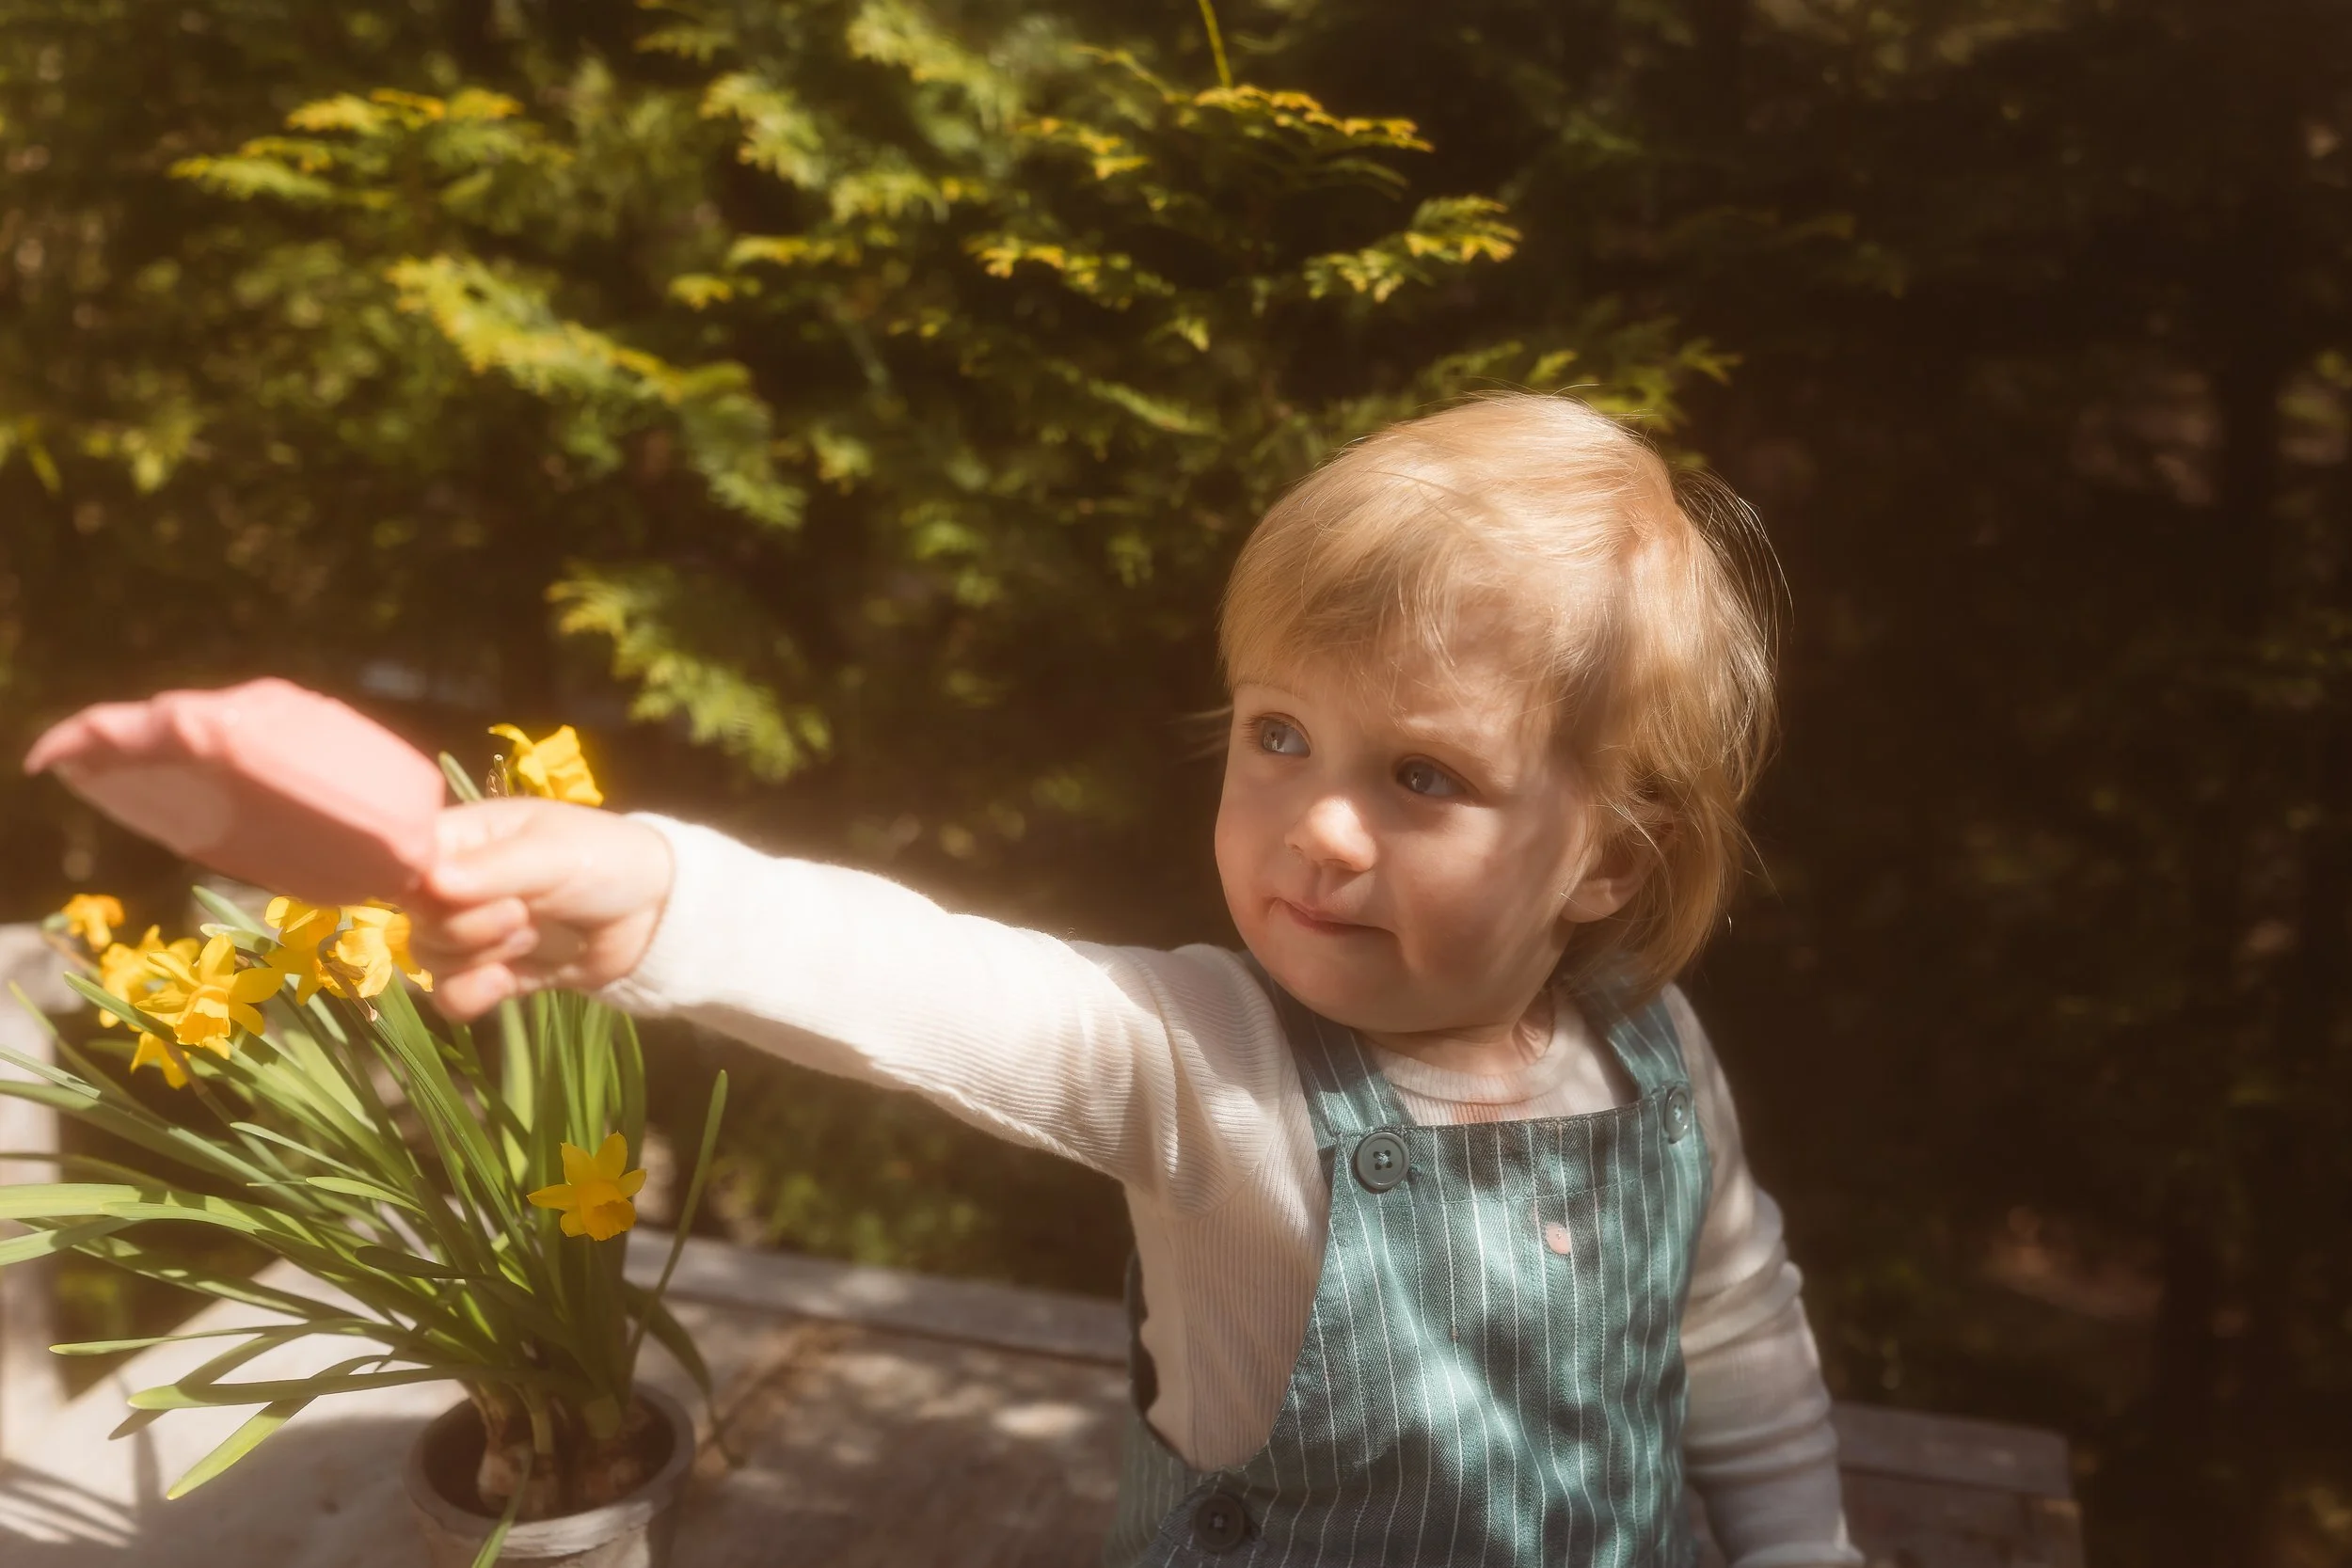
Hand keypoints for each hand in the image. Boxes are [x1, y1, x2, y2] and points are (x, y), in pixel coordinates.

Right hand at [408, 800, 674, 1020]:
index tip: (447, 893)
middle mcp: (457, 882)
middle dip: (464, 924)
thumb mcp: (554, 856)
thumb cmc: (606, 861)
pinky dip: (469, 995)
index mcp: (463, 837)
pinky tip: (502, 983)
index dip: (414, 883)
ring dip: (476, 954)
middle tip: (521, 913)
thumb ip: (494, 869)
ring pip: (429, 956)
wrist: (655, 915)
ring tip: (530, 937)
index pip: (401, 860)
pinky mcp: (493, 972)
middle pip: (413, 916)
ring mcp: (474, 930)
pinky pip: (451, 994)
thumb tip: (431, 880)